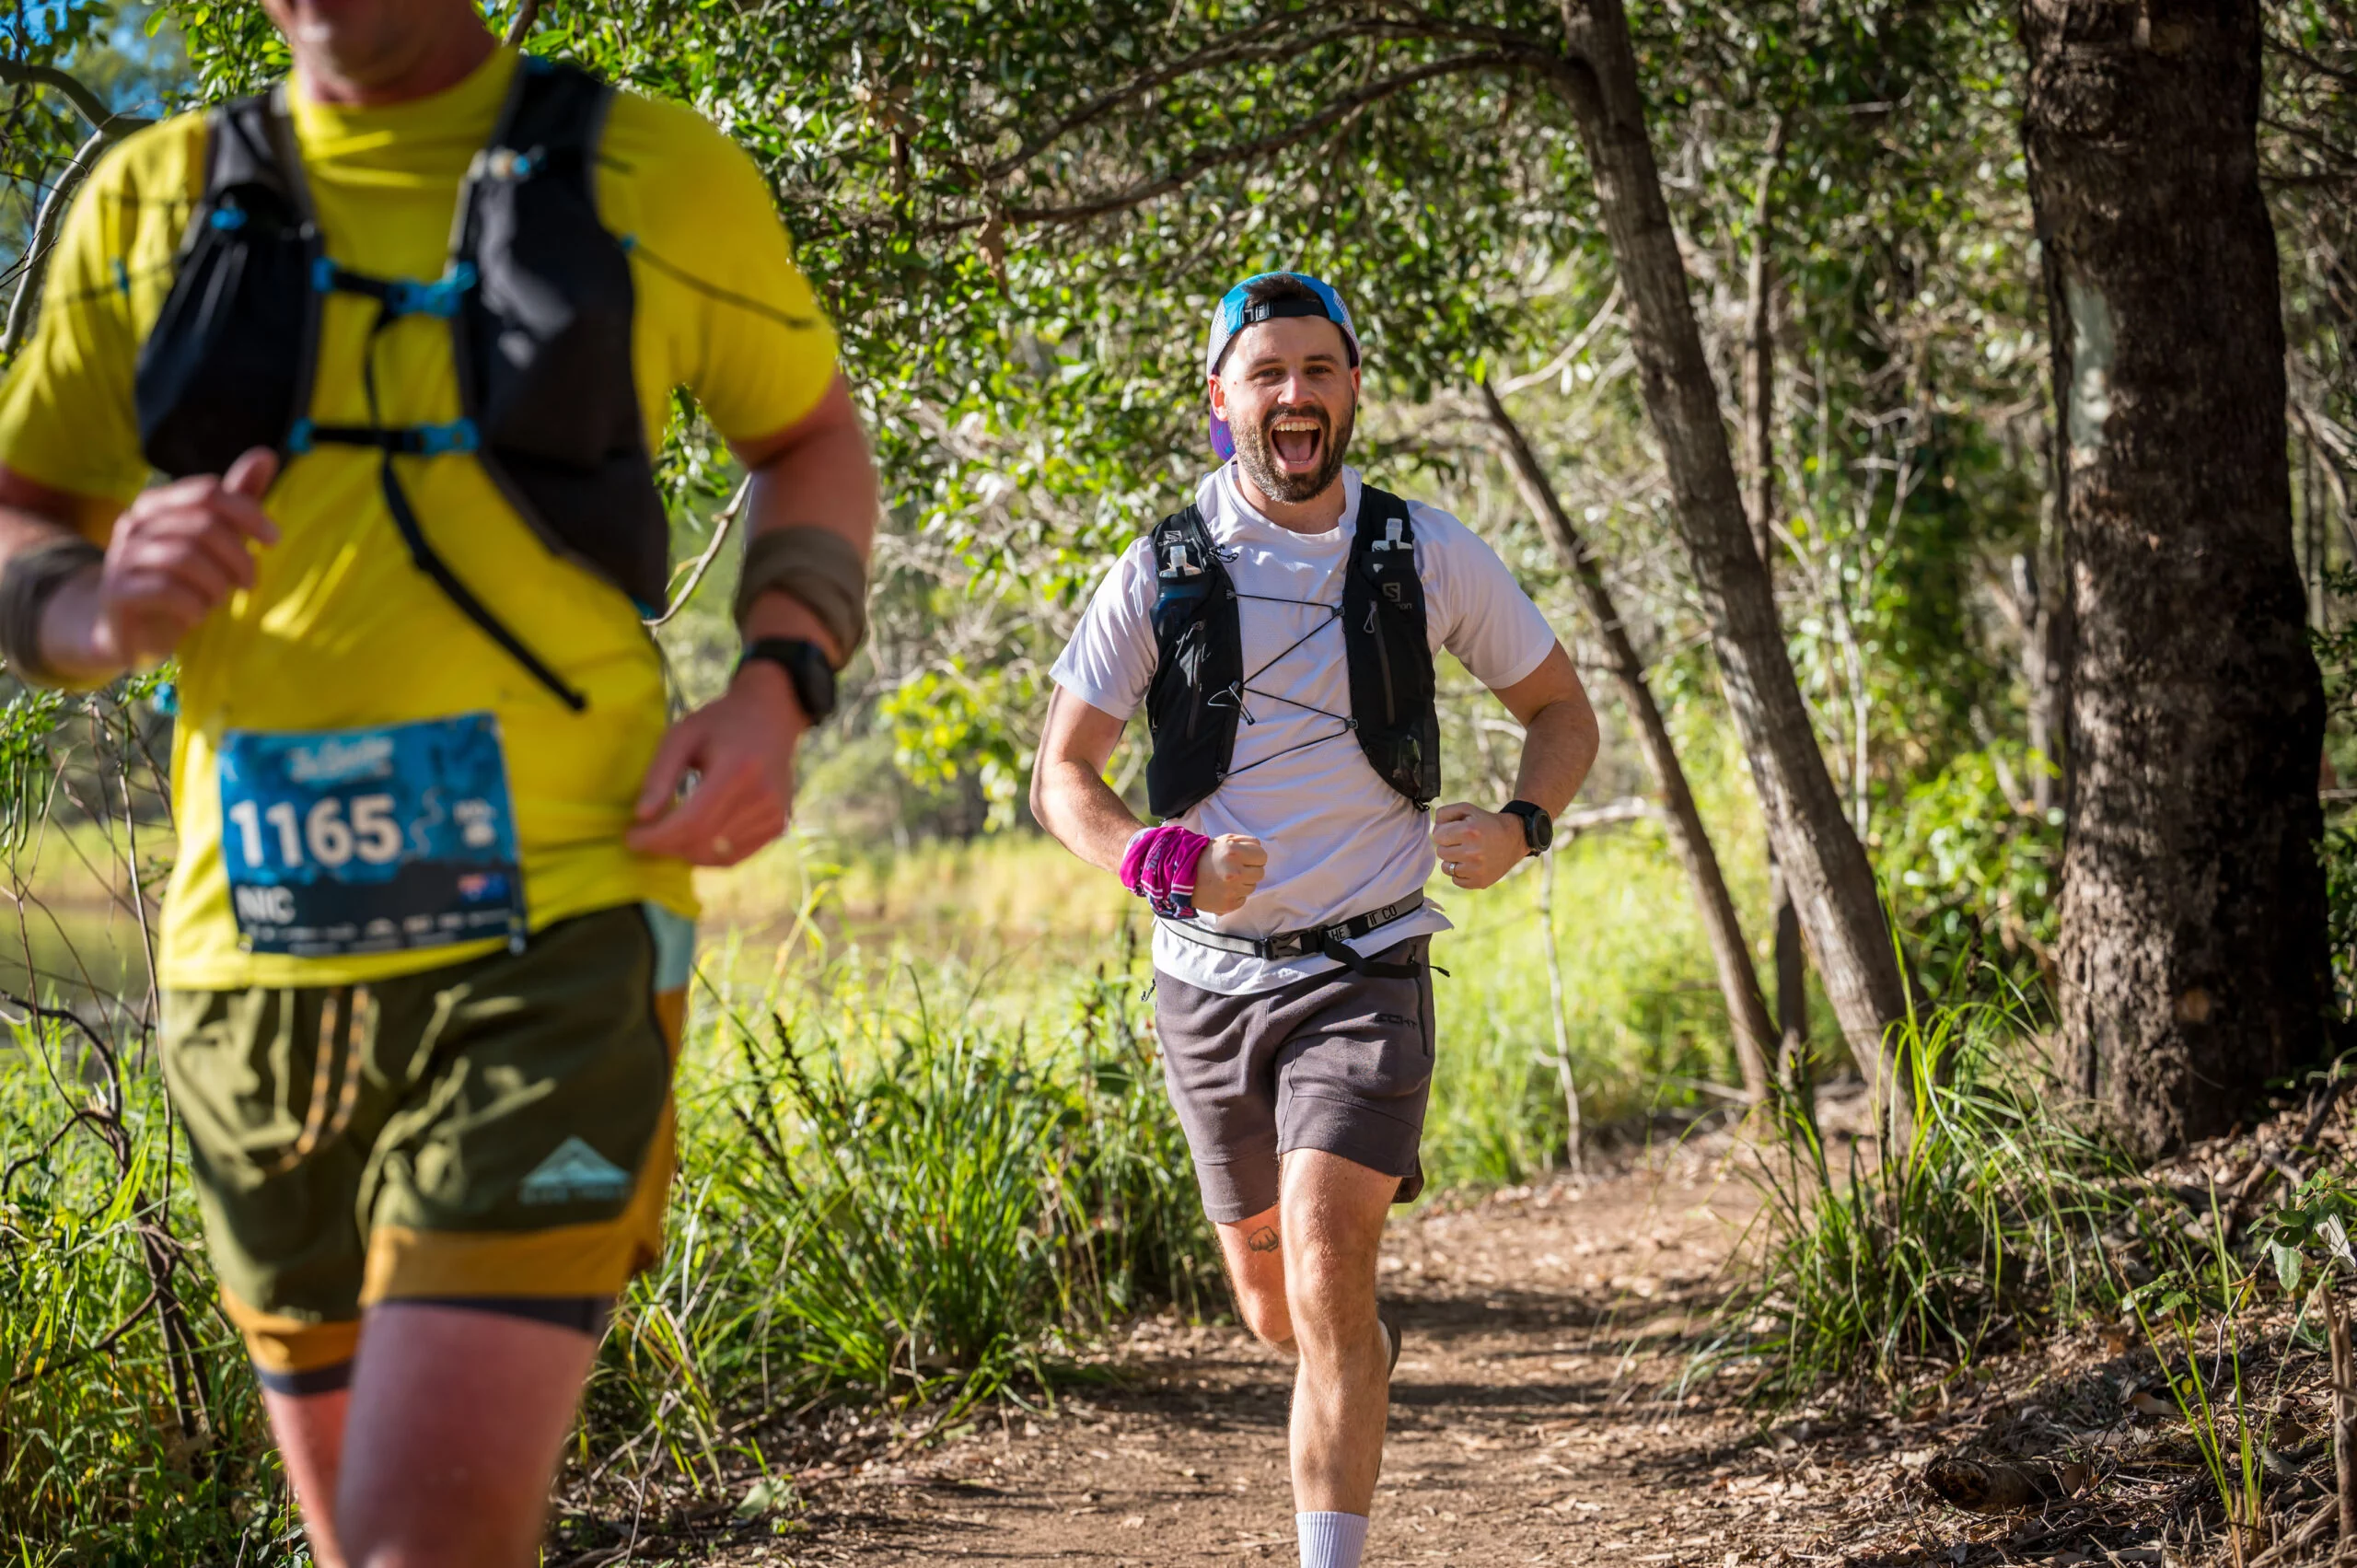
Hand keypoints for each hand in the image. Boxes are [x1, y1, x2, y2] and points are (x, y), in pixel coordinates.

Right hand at [77, 447, 280, 669]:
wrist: (132, 630)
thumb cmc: (182, 580)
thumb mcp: (213, 539)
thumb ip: (236, 500)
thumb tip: (265, 455)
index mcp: (157, 504)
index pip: (209, 492)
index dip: (248, 513)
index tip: (274, 540)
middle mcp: (134, 523)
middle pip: (203, 525)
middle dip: (238, 557)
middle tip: (249, 582)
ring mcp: (121, 556)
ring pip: (185, 557)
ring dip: (216, 584)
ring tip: (218, 599)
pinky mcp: (116, 591)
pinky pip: (166, 590)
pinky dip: (194, 605)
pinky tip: (197, 614)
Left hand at [625, 660, 806, 865]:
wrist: (770, 718)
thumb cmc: (720, 723)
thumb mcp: (682, 736)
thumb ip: (660, 775)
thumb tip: (641, 816)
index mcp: (737, 771)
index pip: (693, 822)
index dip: (658, 837)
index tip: (631, 837)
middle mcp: (762, 798)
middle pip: (703, 842)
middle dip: (665, 846)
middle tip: (643, 837)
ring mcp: (774, 816)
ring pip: (716, 855)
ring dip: (684, 852)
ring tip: (667, 834)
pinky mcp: (777, 826)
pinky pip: (733, 857)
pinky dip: (706, 854)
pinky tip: (692, 838)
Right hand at [1190, 834, 1267, 915]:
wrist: (1184, 877)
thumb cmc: (1206, 857)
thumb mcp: (1225, 840)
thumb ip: (1246, 841)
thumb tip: (1260, 848)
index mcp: (1234, 852)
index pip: (1262, 856)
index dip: (1255, 857)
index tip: (1247, 858)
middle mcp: (1235, 872)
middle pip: (1260, 873)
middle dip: (1250, 870)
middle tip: (1237, 869)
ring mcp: (1233, 890)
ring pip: (1252, 887)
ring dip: (1243, 883)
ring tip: (1228, 879)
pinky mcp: (1229, 904)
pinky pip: (1243, 899)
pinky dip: (1236, 895)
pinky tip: (1224, 889)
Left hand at [1431, 802, 1526, 889]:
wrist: (1514, 838)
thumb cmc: (1486, 823)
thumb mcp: (1467, 809)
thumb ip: (1444, 813)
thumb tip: (1433, 829)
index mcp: (1469, 832)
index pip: (1437, 836)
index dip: (1444, 832)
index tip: (1455, 831)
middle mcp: (1473, 852)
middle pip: (1441, 852)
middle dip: (1448, 846)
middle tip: (1462, 842)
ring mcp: (1477, 870)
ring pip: (1446, 868)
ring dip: (1452, 860)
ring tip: (1466, 853)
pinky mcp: (1480, 882)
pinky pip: (1456, 880)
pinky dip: (1460, 873)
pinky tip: (1471, 864)